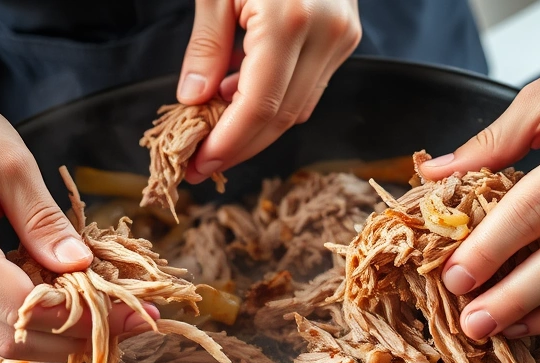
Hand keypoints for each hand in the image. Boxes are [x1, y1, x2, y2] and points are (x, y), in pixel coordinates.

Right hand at [0, 76, 154, 360]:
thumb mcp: (10, 164)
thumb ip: (46, 222)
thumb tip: (83, 266)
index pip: (32, 310)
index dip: (90, 321)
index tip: (139, 315)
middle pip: (16, 340)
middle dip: (78, 339)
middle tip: (132, 324)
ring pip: (0, 337)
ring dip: (56, 333)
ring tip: (108, 314)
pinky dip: (29, 317)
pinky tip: (66, 298)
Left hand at [178, 0, 361, 182]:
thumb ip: (206, 46)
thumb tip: (194, 100)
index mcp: (289, 20)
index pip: (261, 106)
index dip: (230, 143)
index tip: (200, 165)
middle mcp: (326, 33)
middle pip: (284, 117)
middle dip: (241, 146)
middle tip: (203, 164)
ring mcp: (342, 36)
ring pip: (300, 108)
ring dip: (257, 128)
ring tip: (215, 133)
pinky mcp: (346, 35)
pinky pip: (309, 86)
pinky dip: (275, 101)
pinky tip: (241, 97)